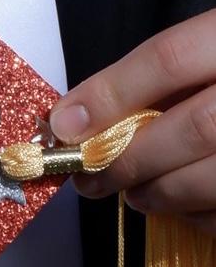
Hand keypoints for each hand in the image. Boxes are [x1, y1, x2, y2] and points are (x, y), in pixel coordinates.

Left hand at [49, 8, 215, 232]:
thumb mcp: (214, 49)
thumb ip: (161, 76)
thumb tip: (77, 118)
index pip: (172, 57)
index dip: (111, 93)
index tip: (64, 124)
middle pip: (195, 127)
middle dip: (128, 158)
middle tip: (87, 178)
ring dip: (161, 192)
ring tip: (135, 195)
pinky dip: (200, 217)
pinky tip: (184, 208)